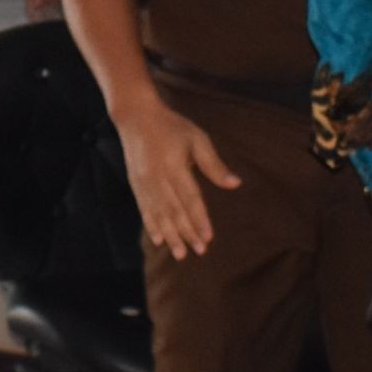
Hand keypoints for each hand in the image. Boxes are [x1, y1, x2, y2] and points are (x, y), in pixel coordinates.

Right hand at [116, 96, 241, 258]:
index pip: (190, 199)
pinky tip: (158, 240)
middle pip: (175, 211)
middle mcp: (157, 178)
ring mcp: (144, 183)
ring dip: (171, 236)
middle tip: (199, 251)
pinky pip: (145, 210)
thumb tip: (235, 184)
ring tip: (180, 254)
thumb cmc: (173, 127)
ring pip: (159, 214)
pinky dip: (152, 226)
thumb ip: (214, 165)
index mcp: (175, 166)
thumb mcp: (197, 140)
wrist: (137, 117)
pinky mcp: (135, 184)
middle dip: (187, 233)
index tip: (209, 238)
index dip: (200, 220)